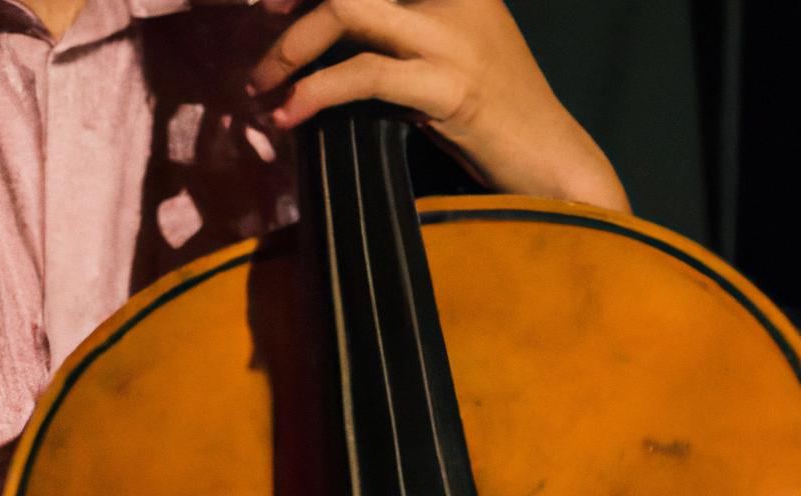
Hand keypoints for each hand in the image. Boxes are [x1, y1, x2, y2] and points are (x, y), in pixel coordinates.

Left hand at [249, 0, 629, 212]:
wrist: (554, 160)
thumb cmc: (498, 117)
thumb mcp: (451, 56)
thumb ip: (402, 36)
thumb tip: (338, 41)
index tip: (271, 4)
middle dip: (292, 6)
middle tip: (260, 42)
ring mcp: (451, 38)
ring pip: (348, 9)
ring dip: (289, 49)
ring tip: (261, 88)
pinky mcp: (449, 87)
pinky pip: (365, 75)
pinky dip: (315, 94)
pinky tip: (290, 116)